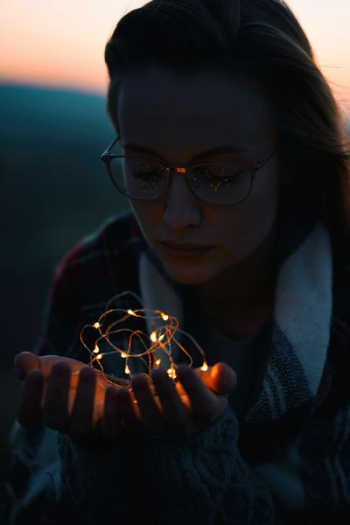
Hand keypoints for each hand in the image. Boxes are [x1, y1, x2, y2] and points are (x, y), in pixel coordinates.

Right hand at [14, 351, 130, 453]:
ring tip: (89, 370)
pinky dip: (121, 408)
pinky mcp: (122, 426)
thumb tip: (21, 360)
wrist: (108, 393)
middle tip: (61, 364)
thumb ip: (35, 365)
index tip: (34, 373)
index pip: (28, 415)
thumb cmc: (74, 380)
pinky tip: (119, 387)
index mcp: (48, 412)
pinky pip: (121, 425)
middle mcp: (69, 425)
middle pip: (57, 419)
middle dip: (57, 392)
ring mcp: (95, 428)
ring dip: (86, 400)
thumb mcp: (54, 368)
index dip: (28, 397)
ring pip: (85, 426)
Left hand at [119, 362, 236, 439]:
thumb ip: (223, 378)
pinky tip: (117, 391)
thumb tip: (222, 370)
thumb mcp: (216, 383)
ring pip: (152, 424)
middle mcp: (185, 428)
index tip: (183, 366)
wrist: (186, 414)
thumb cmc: (203, 390)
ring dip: (142, 402)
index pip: (203, 406)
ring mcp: (162, 433)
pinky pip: (130, 427)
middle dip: (165, 393)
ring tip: (136, 378)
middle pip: (175, 416)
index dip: (193, 387)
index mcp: (206, 413)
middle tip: (156, 371)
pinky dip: (123, 411)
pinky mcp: (140, 433)